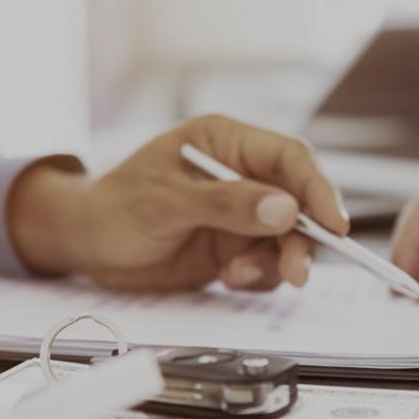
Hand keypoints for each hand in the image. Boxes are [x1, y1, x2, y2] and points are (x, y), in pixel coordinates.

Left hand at [8, 115, 348, 291]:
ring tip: (239, 275)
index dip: (317, 189)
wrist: (85, 246)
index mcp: (226, 141)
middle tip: (298, 271)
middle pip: (299, 201)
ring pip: (288, 238)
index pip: (289, 158)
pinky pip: (267, 263)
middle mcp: (242, 174)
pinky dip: (258, 276)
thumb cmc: (113, 207)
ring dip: (277, 261)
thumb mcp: (165, 202)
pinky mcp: (235, 246)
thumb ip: (226, 203)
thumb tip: (284, 210)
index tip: (332, 223)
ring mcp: (241, 213)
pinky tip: (229, 277)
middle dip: (303, 237)